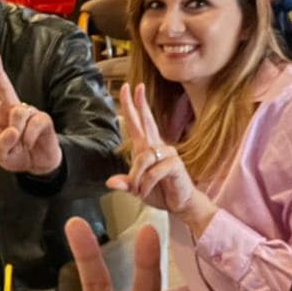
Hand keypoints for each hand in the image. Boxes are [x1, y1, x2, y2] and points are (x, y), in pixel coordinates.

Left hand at [0, 52, 62, 175]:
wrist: (38, 165)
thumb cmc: (16, 155)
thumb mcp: (0, 156)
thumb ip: (1, 145)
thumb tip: (13, 129)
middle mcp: (11, 108)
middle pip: (3, 86)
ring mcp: (28, 112)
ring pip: (18, 113)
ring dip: (17, 132)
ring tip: (21, 144)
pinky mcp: (42, 118)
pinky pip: (33, 124)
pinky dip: (28, 138)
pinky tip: (30, 143)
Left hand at [107, 84, 195, 213]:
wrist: (180, 204)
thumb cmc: (160, 193)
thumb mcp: (137, 189)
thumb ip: (125, 184)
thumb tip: (110, 182)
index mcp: (146, 148)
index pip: (138, 122)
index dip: (133, 105)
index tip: (129, 87)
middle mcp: (157, 146)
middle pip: (146, 121)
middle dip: (139, 103)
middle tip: (134, 86)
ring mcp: (167, 153)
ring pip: (143, 157)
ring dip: (137, 177)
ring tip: (139, 191)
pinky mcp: (174, 164)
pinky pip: (154, 170)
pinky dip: (147, 183)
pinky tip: (147, 191)